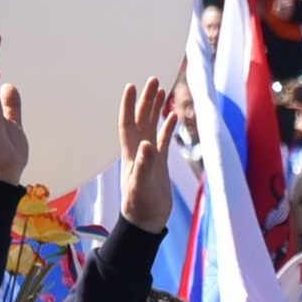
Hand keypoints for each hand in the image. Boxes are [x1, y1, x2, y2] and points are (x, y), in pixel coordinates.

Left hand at [119, 78, 179, 233]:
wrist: (146, 221)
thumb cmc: (140, 206)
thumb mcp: (141, 186)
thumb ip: (144, 165)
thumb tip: (148, 144)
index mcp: (130, 153)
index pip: (128, 123)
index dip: (129, 105)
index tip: (132, 86)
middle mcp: (138, 150)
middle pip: (141, 119)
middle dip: (146, 100)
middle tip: (153, 80)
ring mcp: (149, 156)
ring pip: (152, 126)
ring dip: (155, 109)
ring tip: (162, 90)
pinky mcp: (160, 164)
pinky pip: (164, 140)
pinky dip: (168, 127)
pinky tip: (173, 116)